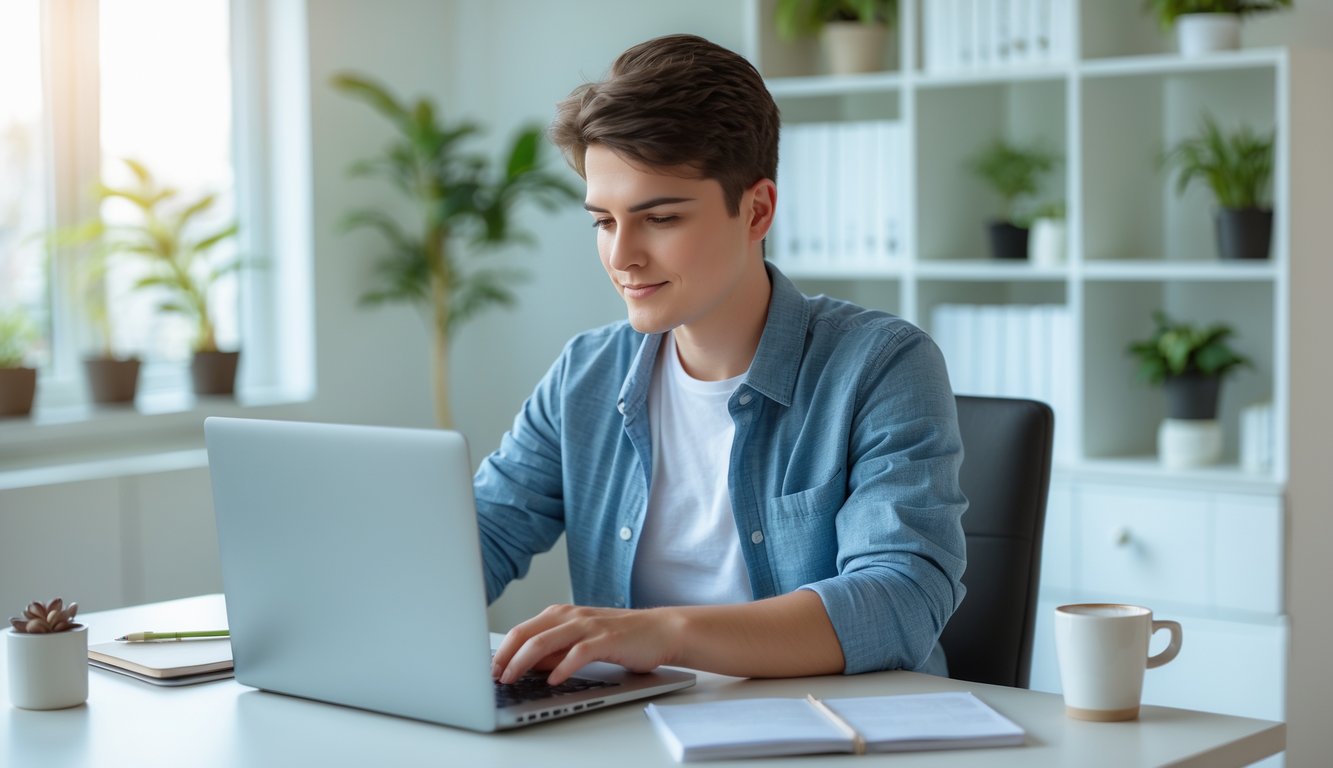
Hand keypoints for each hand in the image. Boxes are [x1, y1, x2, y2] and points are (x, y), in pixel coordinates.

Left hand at [491, 603, 684, 685]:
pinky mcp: (606, 639)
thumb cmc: (622, 638)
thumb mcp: (580, 642)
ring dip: (524, 662)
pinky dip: (562, 667)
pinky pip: (578, 653)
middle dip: (506, 657)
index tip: (490, 669)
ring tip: (513, 679)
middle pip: (528, 634)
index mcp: (562, 615)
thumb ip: (555, 651)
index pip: (522, 630)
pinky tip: (553, 681)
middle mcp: (571, 616)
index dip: (502, 650)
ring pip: (546, 641)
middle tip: (494, 677)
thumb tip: (527, 665)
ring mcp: (588, 626)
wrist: (660, 631)